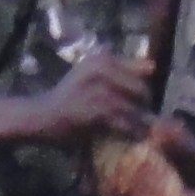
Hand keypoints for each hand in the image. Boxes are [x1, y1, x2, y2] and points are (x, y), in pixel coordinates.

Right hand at [23, 46, 156, 146]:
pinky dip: (132, 132)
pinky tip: (130, 137)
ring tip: (138, 129)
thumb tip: (153, 66)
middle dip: (143, 106)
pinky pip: (126, 123)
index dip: (143, 89)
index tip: (140, 101)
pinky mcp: (99, 111)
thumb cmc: (69, 97)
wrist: (41, 115)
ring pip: (136, 108)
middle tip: (139, 117)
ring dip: (139, 122)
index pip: (142, 70)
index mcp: (102, 59)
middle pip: (141, 89)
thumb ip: (122, 68)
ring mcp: (100, 90)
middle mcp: (101, 69)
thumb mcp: (92, 74)